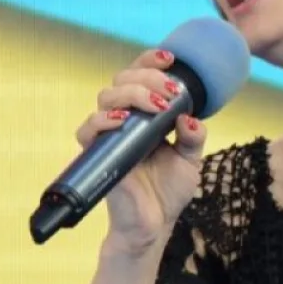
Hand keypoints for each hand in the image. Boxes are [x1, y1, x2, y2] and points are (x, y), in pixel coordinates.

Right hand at [75, 48, 207, 254]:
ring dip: (133, 93)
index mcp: (146, 114)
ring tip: (157, 107)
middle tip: (170, 94)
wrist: (154, 224)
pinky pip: (88, 129)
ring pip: (106, 96)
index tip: (171, 58)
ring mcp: (110, 135)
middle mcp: (126, 119)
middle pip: (122, 78)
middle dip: (148, 77)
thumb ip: (194, 136)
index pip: (140, 75)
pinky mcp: (98, 154)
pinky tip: (123, 121)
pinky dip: (103, 120)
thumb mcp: (191, 159)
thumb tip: (189, 118)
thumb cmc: (168, 191)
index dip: (150, 60)